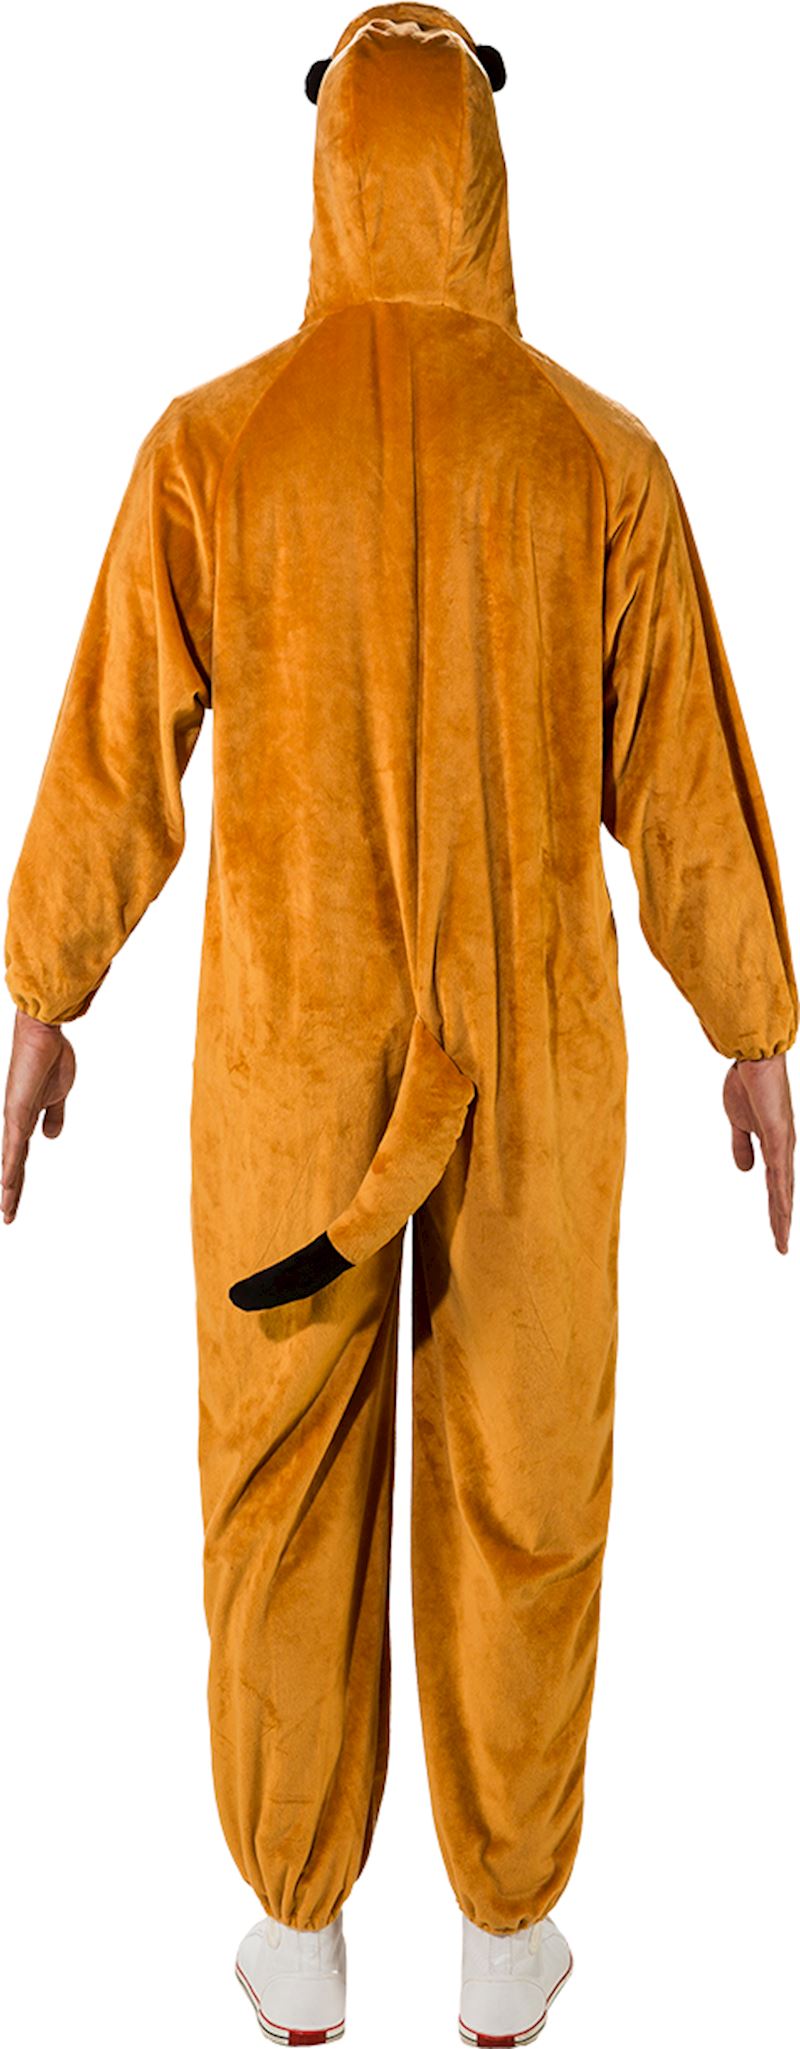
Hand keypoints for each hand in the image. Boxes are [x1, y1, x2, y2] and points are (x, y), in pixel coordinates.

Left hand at [2, 1009, 75, 1223]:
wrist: (44, 1032)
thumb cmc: (51, 1056)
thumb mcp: (58, 1094)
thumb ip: (54, 1116)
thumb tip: (51, 1138)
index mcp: (24, 1118)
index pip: (19, 1156)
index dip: (17, 1178)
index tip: (13, 1199)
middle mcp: (15, 1121)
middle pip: (12, 1164)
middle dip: (12, 1191)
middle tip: (8, 1217)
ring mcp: (14, 1117)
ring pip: (10, 1160)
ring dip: (10, 1186)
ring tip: (7, 1209)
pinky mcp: (17, 1110)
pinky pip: (14, 1144)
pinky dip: (10, 1165)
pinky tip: (7, 1182)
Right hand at [722, 1051, 794, 1253]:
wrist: (753, 1057)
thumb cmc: (747, 1083)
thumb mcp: (738, 1122)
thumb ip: (742, 1145)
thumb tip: (744, 1171)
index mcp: (775, 1146)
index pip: (777, 1186)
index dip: (777, 1209)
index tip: (777, 1231)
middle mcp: (784, 1148)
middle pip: (784, 1193)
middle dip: (781, 1221)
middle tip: (781, 1248)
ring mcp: (783, 1142)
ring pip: (784, 1187)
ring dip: (782, 1214)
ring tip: (781, 1238)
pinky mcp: (778, 1133)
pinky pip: (779, 1168)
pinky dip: (781, 1190)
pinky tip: (782, 1207)